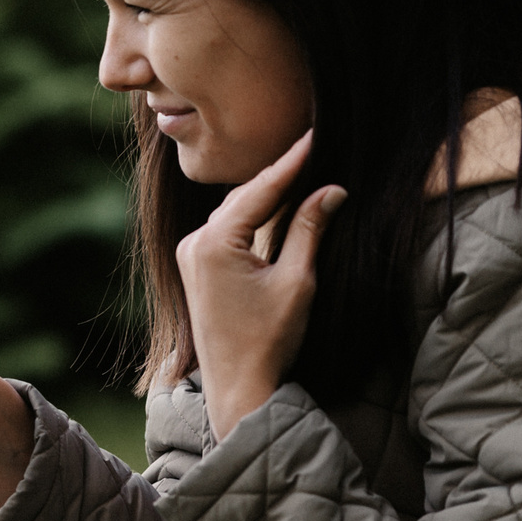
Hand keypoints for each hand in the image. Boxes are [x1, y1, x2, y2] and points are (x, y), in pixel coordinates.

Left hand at [175, 130, 347, 438]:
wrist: (239, 386)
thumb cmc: (270, 339)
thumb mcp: (297, 281)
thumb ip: (309, 229)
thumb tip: (331, 189)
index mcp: (214, 243)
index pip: (261, 190)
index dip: (292, 162)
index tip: (315, 134)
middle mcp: (194, 243)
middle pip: (245, 196)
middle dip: (280, 173)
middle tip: (313, 145)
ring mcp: (190, 254)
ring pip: (235, 211)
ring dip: (266, 193)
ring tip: (302, 167)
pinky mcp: (195, 267)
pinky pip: (227, 229)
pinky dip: (252, 215)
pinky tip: (277, 202)